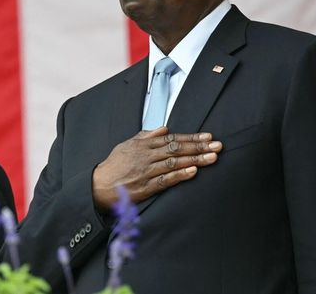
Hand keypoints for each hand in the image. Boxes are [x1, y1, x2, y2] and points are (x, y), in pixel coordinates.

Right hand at [92, 127, 221, 208]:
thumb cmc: (114, 165)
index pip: (172, 139)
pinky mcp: (146, 187)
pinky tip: (194, 172)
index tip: (208, 137)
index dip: (191, 138)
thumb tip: (163, 128)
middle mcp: (147, 156)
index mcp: (144, 145)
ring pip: (175, 162)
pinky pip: (166, 179)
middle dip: (199, 147)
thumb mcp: (127, 145)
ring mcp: (147, 171)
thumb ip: (146, 136)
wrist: (98, 185)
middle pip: (177, 149)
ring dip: (195, 159)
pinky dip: (180, 175)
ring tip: (213, 157)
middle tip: (217, 145)